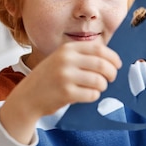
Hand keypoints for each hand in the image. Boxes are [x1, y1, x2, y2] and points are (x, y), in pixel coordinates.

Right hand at [0, 41, 120, 142]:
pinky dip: (93, 96)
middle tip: (111, 78)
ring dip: (102, 86)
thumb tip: (111, 60)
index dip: (112, 57)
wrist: (27, 97)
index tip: (117, 64)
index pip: (99, 49)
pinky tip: (86, 95)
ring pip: (99, 81)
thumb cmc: (48, 78)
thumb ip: (81, 56)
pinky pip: (92, 94)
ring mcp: (65, 76)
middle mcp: (66, 60)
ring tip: (96, 88)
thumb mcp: (61, 59)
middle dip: (111, 73)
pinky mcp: (66, 93)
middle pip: (102, 65)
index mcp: (67, 49)